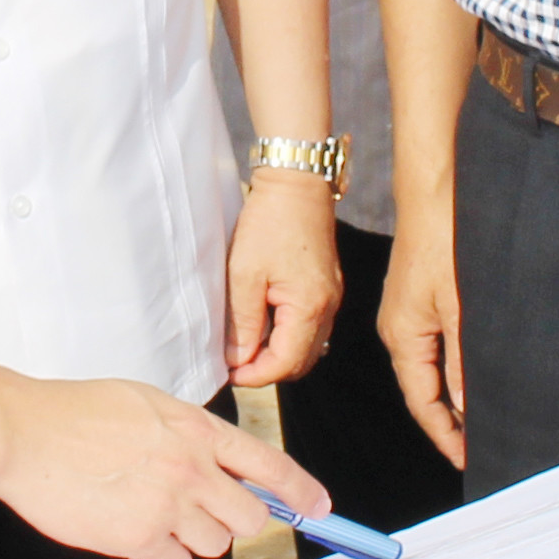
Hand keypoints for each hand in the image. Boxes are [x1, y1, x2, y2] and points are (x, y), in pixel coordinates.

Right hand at [0, 378, 309, 558]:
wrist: (25, 433)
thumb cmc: (77, 413)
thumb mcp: (148, 404)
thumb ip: (191, 435)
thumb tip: (226, 468)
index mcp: (196, 429)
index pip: (268, 464)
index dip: (301, 491)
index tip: (320, 508)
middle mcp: (190, 468)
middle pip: (248, 519)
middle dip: (234, 520)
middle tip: (203, 510)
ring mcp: (166, 504)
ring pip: (212, 543)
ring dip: (190, 534)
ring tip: (148, 507)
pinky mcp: (137, 536)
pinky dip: (157, 552)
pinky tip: (128, 525)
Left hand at [222, 177, 342, 392]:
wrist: (296, 182)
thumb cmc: (270, 222)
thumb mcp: (244, 274)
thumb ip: (243, 322)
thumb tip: (237, 359)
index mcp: (310, 308)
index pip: (285, 364)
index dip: (255, 376)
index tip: (227, 373)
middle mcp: (328, 307)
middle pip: (300, 362)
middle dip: (266, 369)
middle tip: (233, 363)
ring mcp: (331, 297)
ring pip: (307, 346)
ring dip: (277, 353)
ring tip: (244, 344)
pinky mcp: (326, 286)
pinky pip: (311, 326)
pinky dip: (287, 334)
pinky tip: (263, 323)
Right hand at [375, 204, 467, 469]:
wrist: (435, 192)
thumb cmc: (445, 241)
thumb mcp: (460, 307)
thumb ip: (461, 361)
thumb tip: (462, 407)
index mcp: (402, 337)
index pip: (421, 402)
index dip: (444, 434)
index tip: (468, 459)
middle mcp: (398, 330)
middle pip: (421, 390)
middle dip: (447, 422)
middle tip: (477, 447)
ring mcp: (407, 313)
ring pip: (427, 369)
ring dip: (450, 396)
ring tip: (478, 421)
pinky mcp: (418, 299)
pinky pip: (432, 346)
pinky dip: (451, 369)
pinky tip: (470, 374)